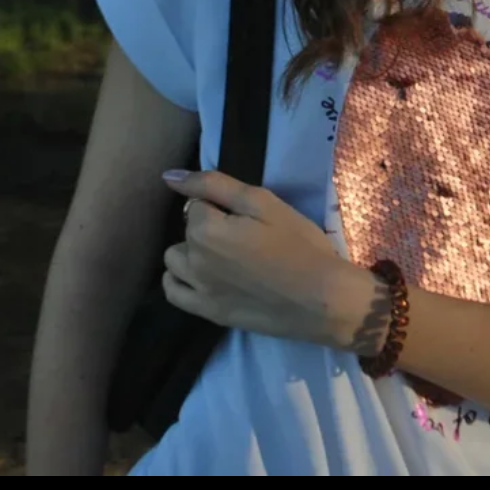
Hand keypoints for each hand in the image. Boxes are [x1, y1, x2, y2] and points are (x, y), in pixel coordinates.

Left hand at [160, 169, 348, 344]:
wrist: (321, 298)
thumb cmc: (299, 245)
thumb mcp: (263, 203)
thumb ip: (214, 185)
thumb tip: (169, 177)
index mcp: (206, 230)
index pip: (197, 205)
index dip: (221, 207)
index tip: (247, 218)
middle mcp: (194, 260)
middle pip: (186, 231)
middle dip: (207, 227)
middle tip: (242, 236)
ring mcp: (198, 290)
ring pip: (175, 260)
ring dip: (192, 252)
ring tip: (224, 256)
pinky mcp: (208, 313)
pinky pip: (173, 292)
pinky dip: (180, 280)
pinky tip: (203, 276)